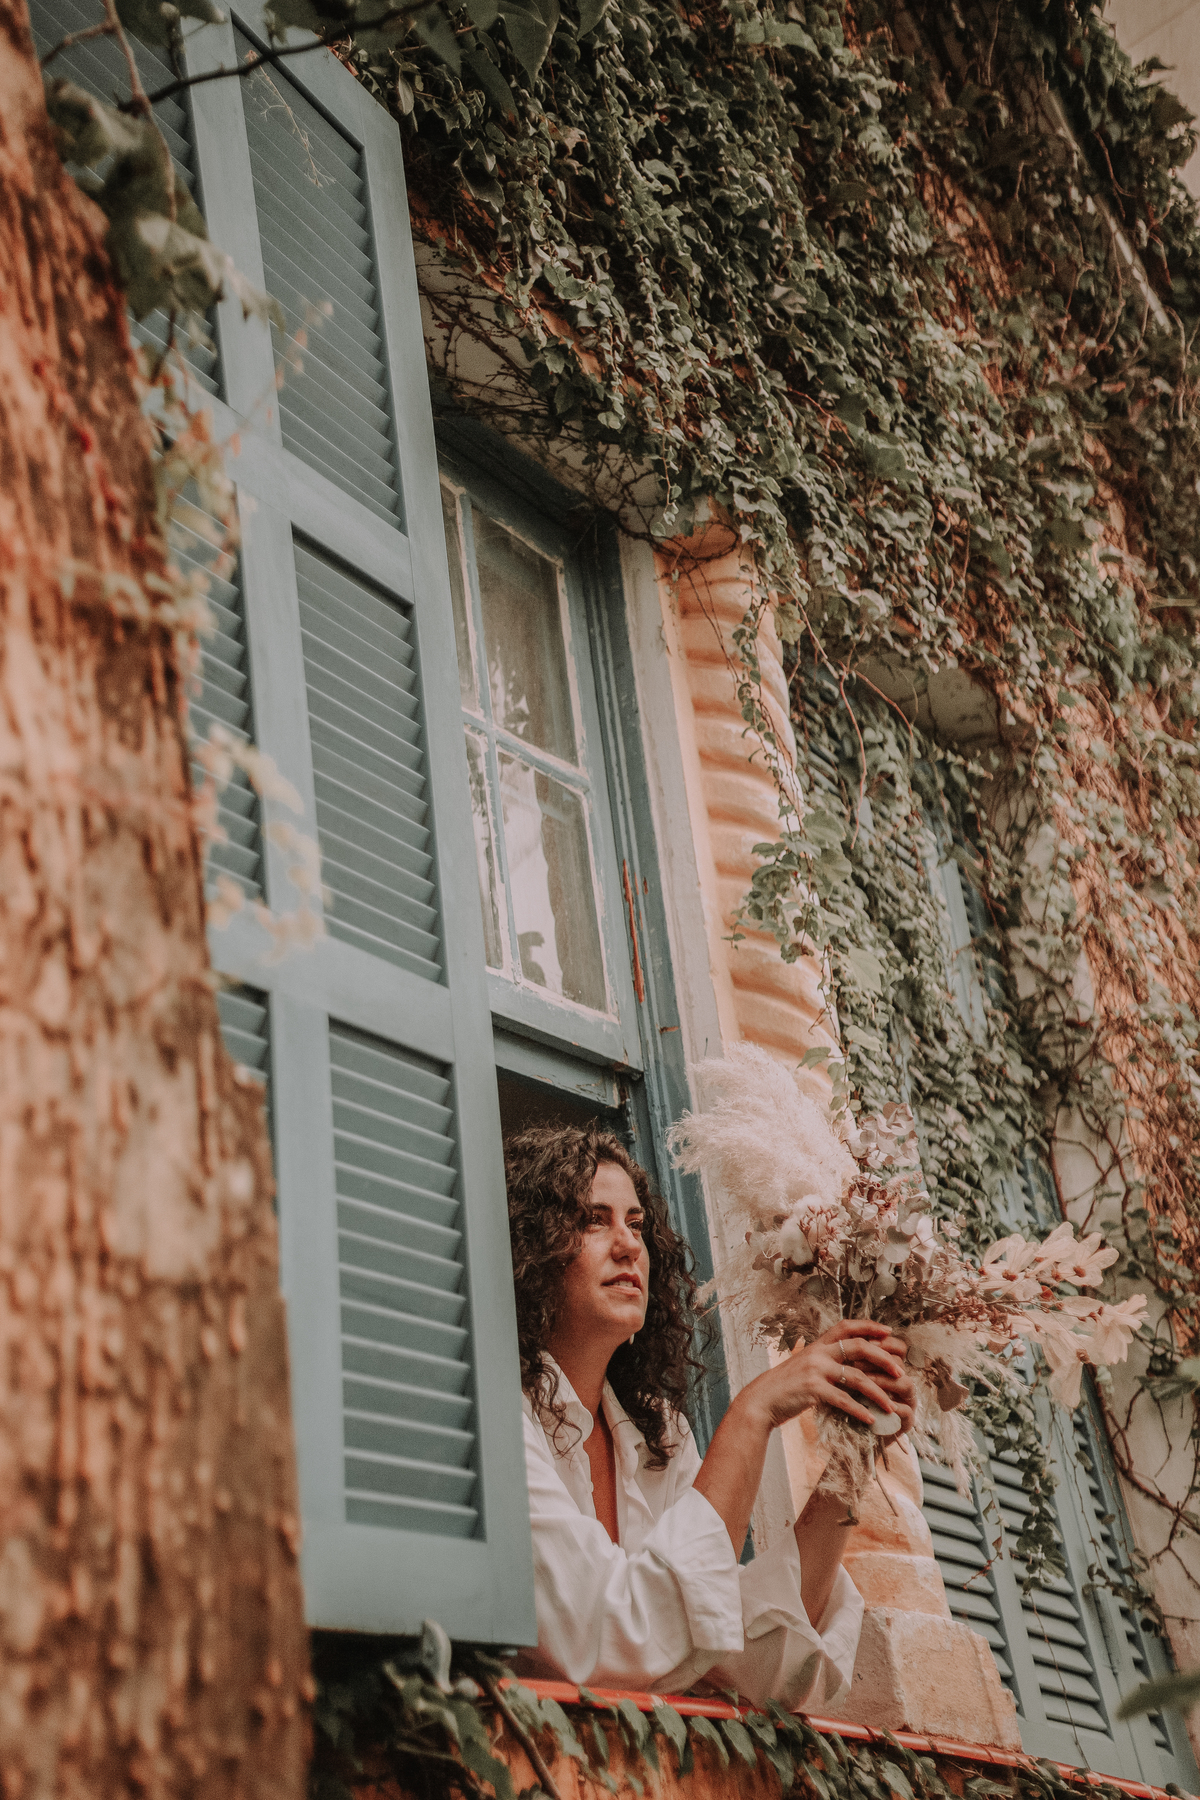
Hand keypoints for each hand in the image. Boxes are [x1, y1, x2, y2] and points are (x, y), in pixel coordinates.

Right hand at [739, 1320, 913, 1432]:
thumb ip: (826, 1361)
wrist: (761, 1400)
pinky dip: (860, 1411)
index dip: (870, 1326)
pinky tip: (871, 1419)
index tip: (889, 1332)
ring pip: (857, 1377)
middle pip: (859, 1347)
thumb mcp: (805, 1366)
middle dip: (884, 1358)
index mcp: (818, 1345)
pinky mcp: (813, 1390)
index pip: (847, 1326)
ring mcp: (815, 1370)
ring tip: (892, 1405)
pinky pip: (844, 1400)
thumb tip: (851, 1364)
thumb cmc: (786, 1386)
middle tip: (901, 1372)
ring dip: (878, 1392)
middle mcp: (818, 1353)